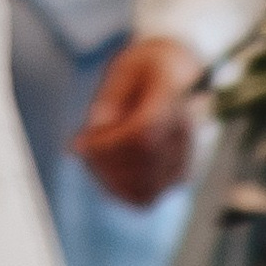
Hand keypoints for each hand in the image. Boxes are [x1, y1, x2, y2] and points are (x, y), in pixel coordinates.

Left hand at [72, 31, 203, 207]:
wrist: (179, 74)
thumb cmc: (146, 68)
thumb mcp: (124, 69)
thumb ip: (110, 98)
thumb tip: (96, 130)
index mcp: (174, 99)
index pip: (143, 134)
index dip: (106, 144)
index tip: (79, 140)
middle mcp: (186, 135)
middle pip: (141, 165)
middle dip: (101, 161)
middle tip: (80, 145)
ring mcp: (185, 159)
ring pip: (142, 191)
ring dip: (107, 180)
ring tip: (91, 157)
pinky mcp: (179, 177)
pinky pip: (144, 198)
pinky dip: (118, 190)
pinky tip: (103, 170)